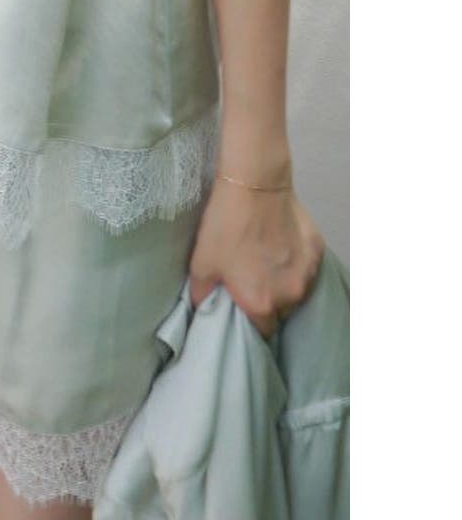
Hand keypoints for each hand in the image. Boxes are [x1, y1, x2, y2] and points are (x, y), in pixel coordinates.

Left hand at [188, 174, 324, 338]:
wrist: (254, 187)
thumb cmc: (225, 228)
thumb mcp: (201, 265)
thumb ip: (201, 295)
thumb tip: (201, 308)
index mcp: (262, 304)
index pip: (263, 332)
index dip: (253, 327)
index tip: (244, 315)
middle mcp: (291, 295)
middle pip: (282, 314)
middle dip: (269, 307)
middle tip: (253, 288)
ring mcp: (308, 273)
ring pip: (297, 292)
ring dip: (284, 287)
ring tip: (267, 269)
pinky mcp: (317, 251)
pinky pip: (307, 270)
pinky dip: (296, 266)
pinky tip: (281, 251)